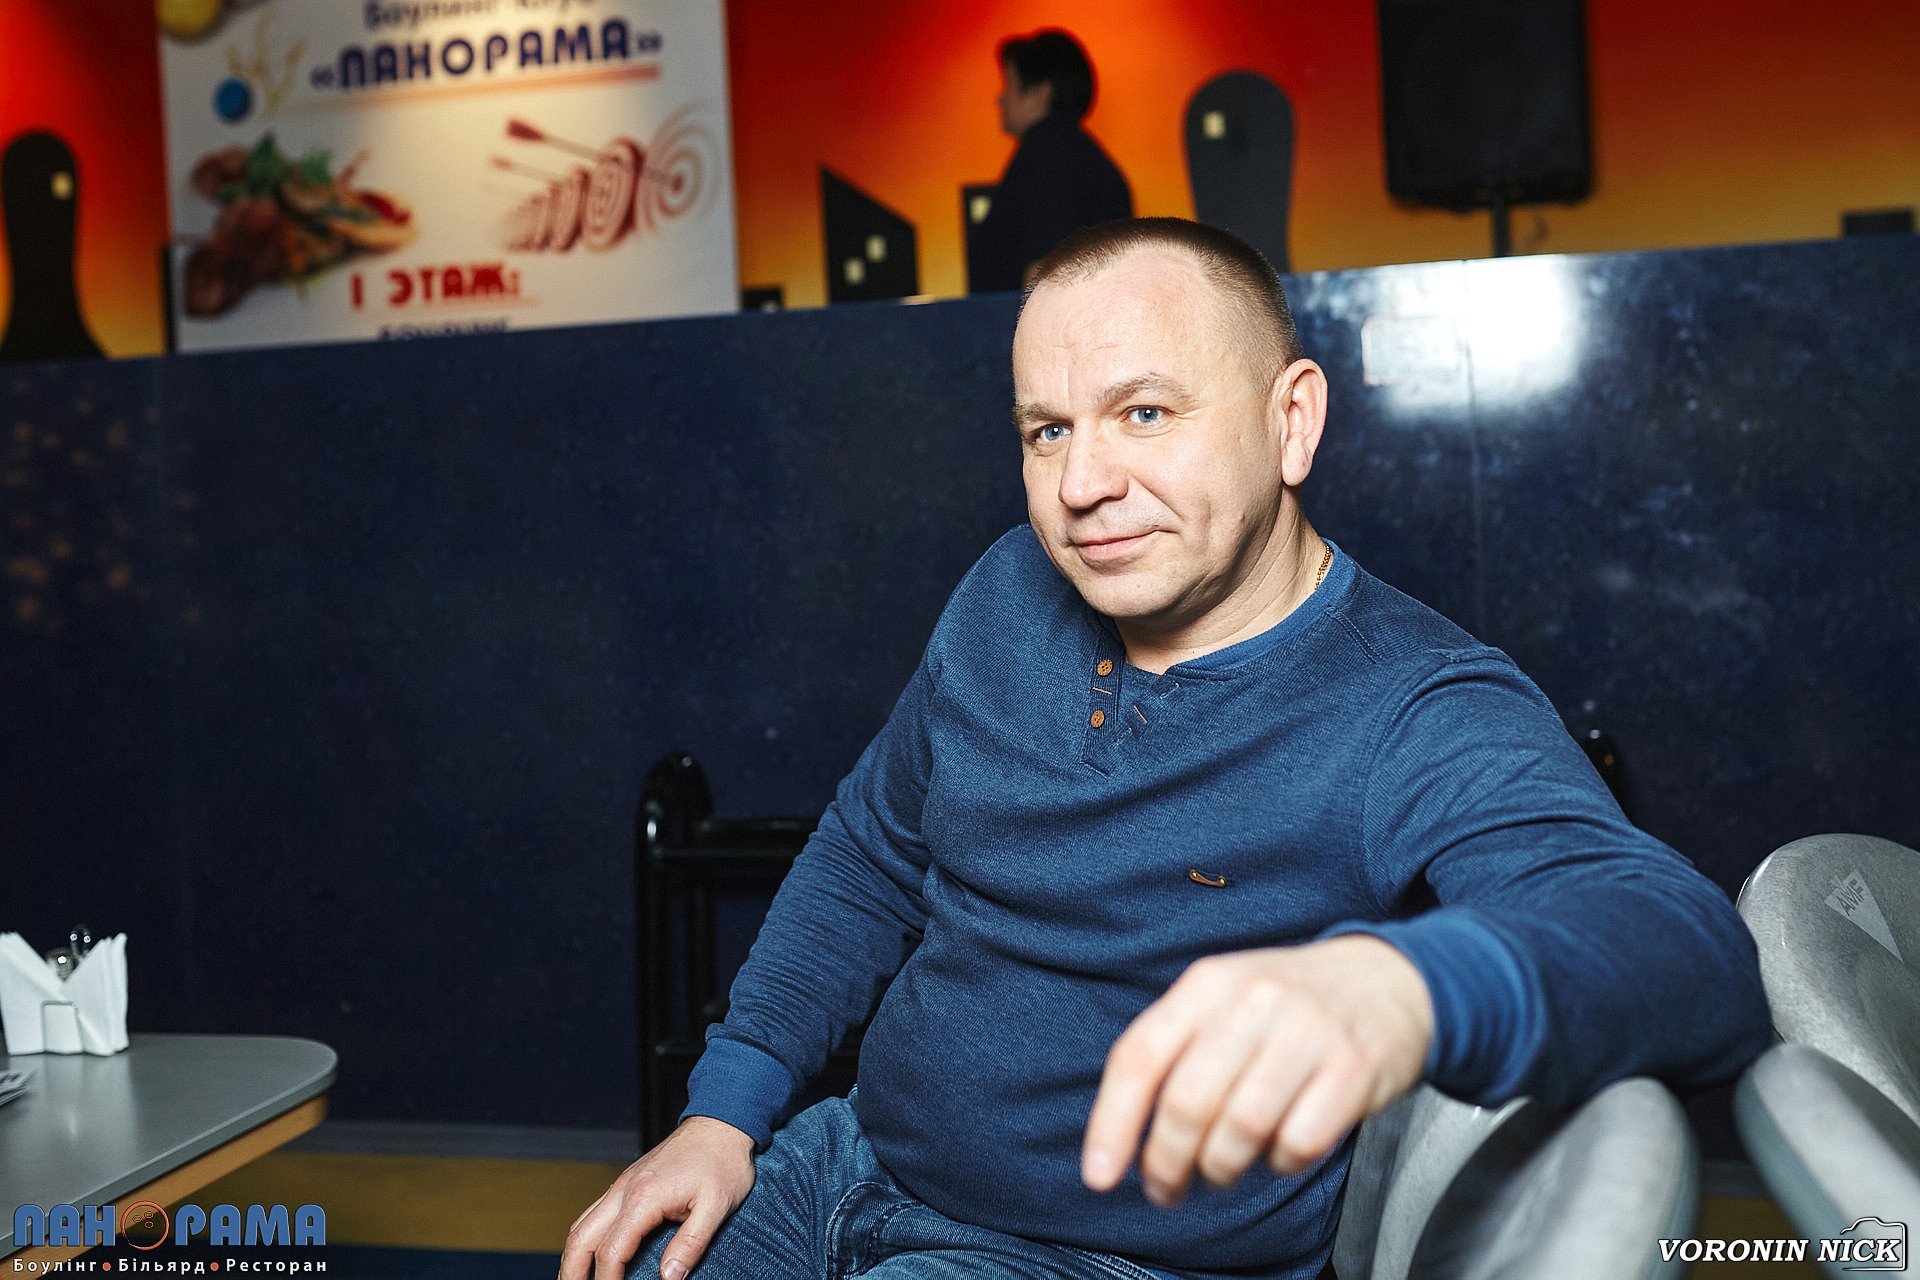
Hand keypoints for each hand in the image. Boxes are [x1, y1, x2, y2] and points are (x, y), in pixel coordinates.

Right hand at [560, 1115, 756, 1279]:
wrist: (721, 1123)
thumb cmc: (722, 1162)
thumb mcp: (717, 1206)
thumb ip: (691, 1244)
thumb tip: (669, 1277)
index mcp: (643, 1198)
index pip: (611, 1251)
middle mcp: (624, 1190)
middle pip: (581, 1237)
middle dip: (572, 1271)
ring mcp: (623, 1184)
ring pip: (582, 1223)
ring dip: (573, 1255)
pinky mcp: (628, 1181)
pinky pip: (594, 1211)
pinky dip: (584, 1236)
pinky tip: (590, 1250)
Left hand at [1081, 935, 1432, 1206]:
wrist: (1387, 981)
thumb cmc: (1288, 1006)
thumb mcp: (1223, 1001)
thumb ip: (1174, 1053)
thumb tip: (1124, 1137)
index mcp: (1208, 983)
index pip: (1140, 1057)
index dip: (1112, 1123)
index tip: (1099, 1175)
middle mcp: (1254, 1000)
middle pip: (1187, 1103)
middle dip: (1165, 1163)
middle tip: (1165, 1188)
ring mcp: (1308, 1032)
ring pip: (1240, 1130)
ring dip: (1220, 1168)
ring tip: (1221, 1170)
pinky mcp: (1354, 1068)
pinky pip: (1298, 1142)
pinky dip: (1279, 1163)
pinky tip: (1279, 1150)